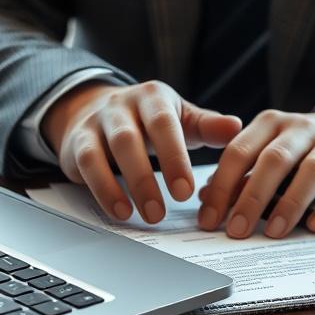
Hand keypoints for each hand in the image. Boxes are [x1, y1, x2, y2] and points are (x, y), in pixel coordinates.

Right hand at [42, 80, 241, 222]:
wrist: (96, 108)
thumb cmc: (149, 120)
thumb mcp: (181, 119)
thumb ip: (208, 126)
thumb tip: (236, 127)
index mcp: (154, 98)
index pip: (164, 124)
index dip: (174, 158)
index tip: (186, 192)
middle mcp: (122, 105)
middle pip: (130, 139)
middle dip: (147, 178)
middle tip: (163, 213)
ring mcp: (97, 122)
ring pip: (107, 151)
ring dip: (126, 186)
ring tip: (147, 216)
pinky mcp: (77, 141)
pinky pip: (87, 165)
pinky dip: (103, 189)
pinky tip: (120, 211)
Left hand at [197, 105, 314, 238]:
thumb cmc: (305, 148)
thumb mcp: (270, 151)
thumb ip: (241, 174)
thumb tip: (207, 200)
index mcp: (272, 123)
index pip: (240, 151)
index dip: (221, 186)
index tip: (209, 219)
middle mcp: (303, 129)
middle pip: (274, 160)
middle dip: (252, 197)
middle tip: (236, 230)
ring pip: (312, 170)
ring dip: (290, 203)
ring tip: (273, 232)